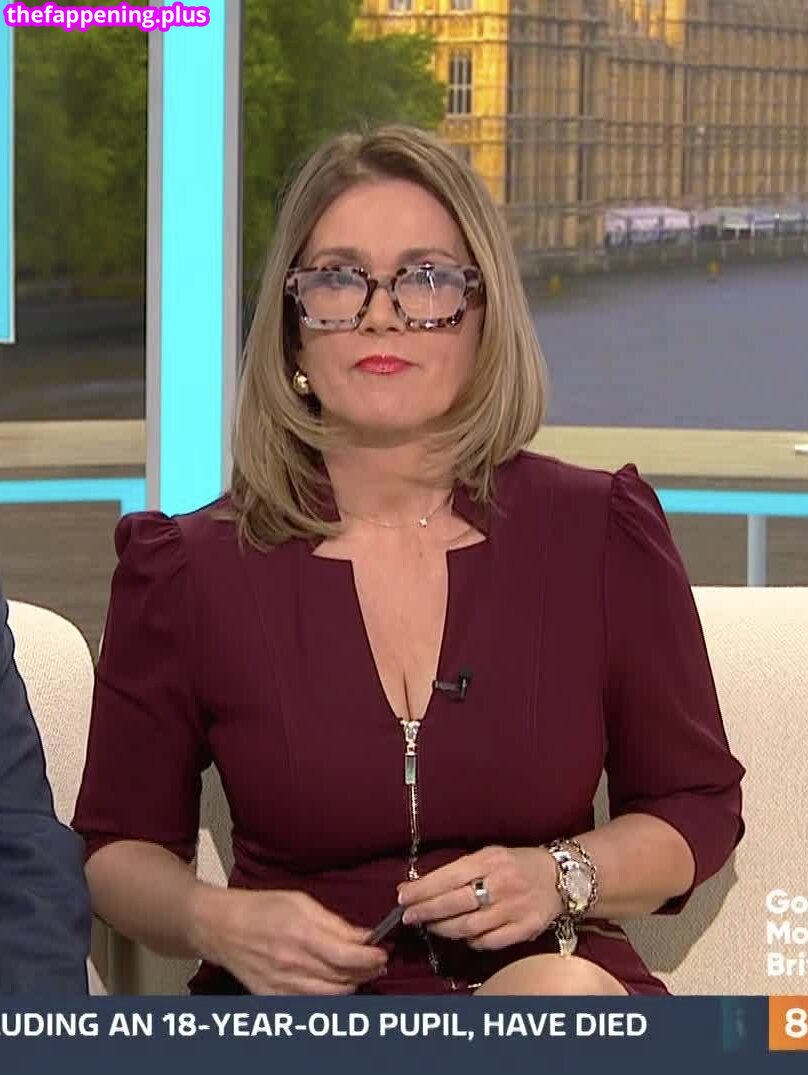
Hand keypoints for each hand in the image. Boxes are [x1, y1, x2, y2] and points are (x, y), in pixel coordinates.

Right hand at [191, 887, 387, 994]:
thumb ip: (335, 923)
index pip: (349, 956)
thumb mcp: (302, 902)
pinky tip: (333, 983)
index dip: (372, 958)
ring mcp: (283, 986)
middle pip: (344, 979)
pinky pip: (311, 1005)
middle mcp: (294, 965)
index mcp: (302, 936)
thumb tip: (365, 936)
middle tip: (376, 963)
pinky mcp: (274, 999)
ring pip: (332, 997)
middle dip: (367, 972)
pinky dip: (327, 997)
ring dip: (351, 986)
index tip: (381, 953)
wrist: (222, 928)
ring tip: (358, 973)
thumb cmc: (262, 908)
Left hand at [396, 846, 562, 950]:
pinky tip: (461, 935)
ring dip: (443, 929)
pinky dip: (470, 941)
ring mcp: (514, 909)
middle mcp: (502, 884)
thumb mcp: (491, 855)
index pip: (448, 877)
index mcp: (490, 860)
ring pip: (468, 926)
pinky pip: (488, 942)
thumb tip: (423, 885)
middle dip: (426, 911)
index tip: (403, 896)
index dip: (422, 889)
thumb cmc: (518, 864)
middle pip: (455, 903)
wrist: (561, 877)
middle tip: (408, 916)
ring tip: (430, 926)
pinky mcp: (524, 929)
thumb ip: (461, 869)